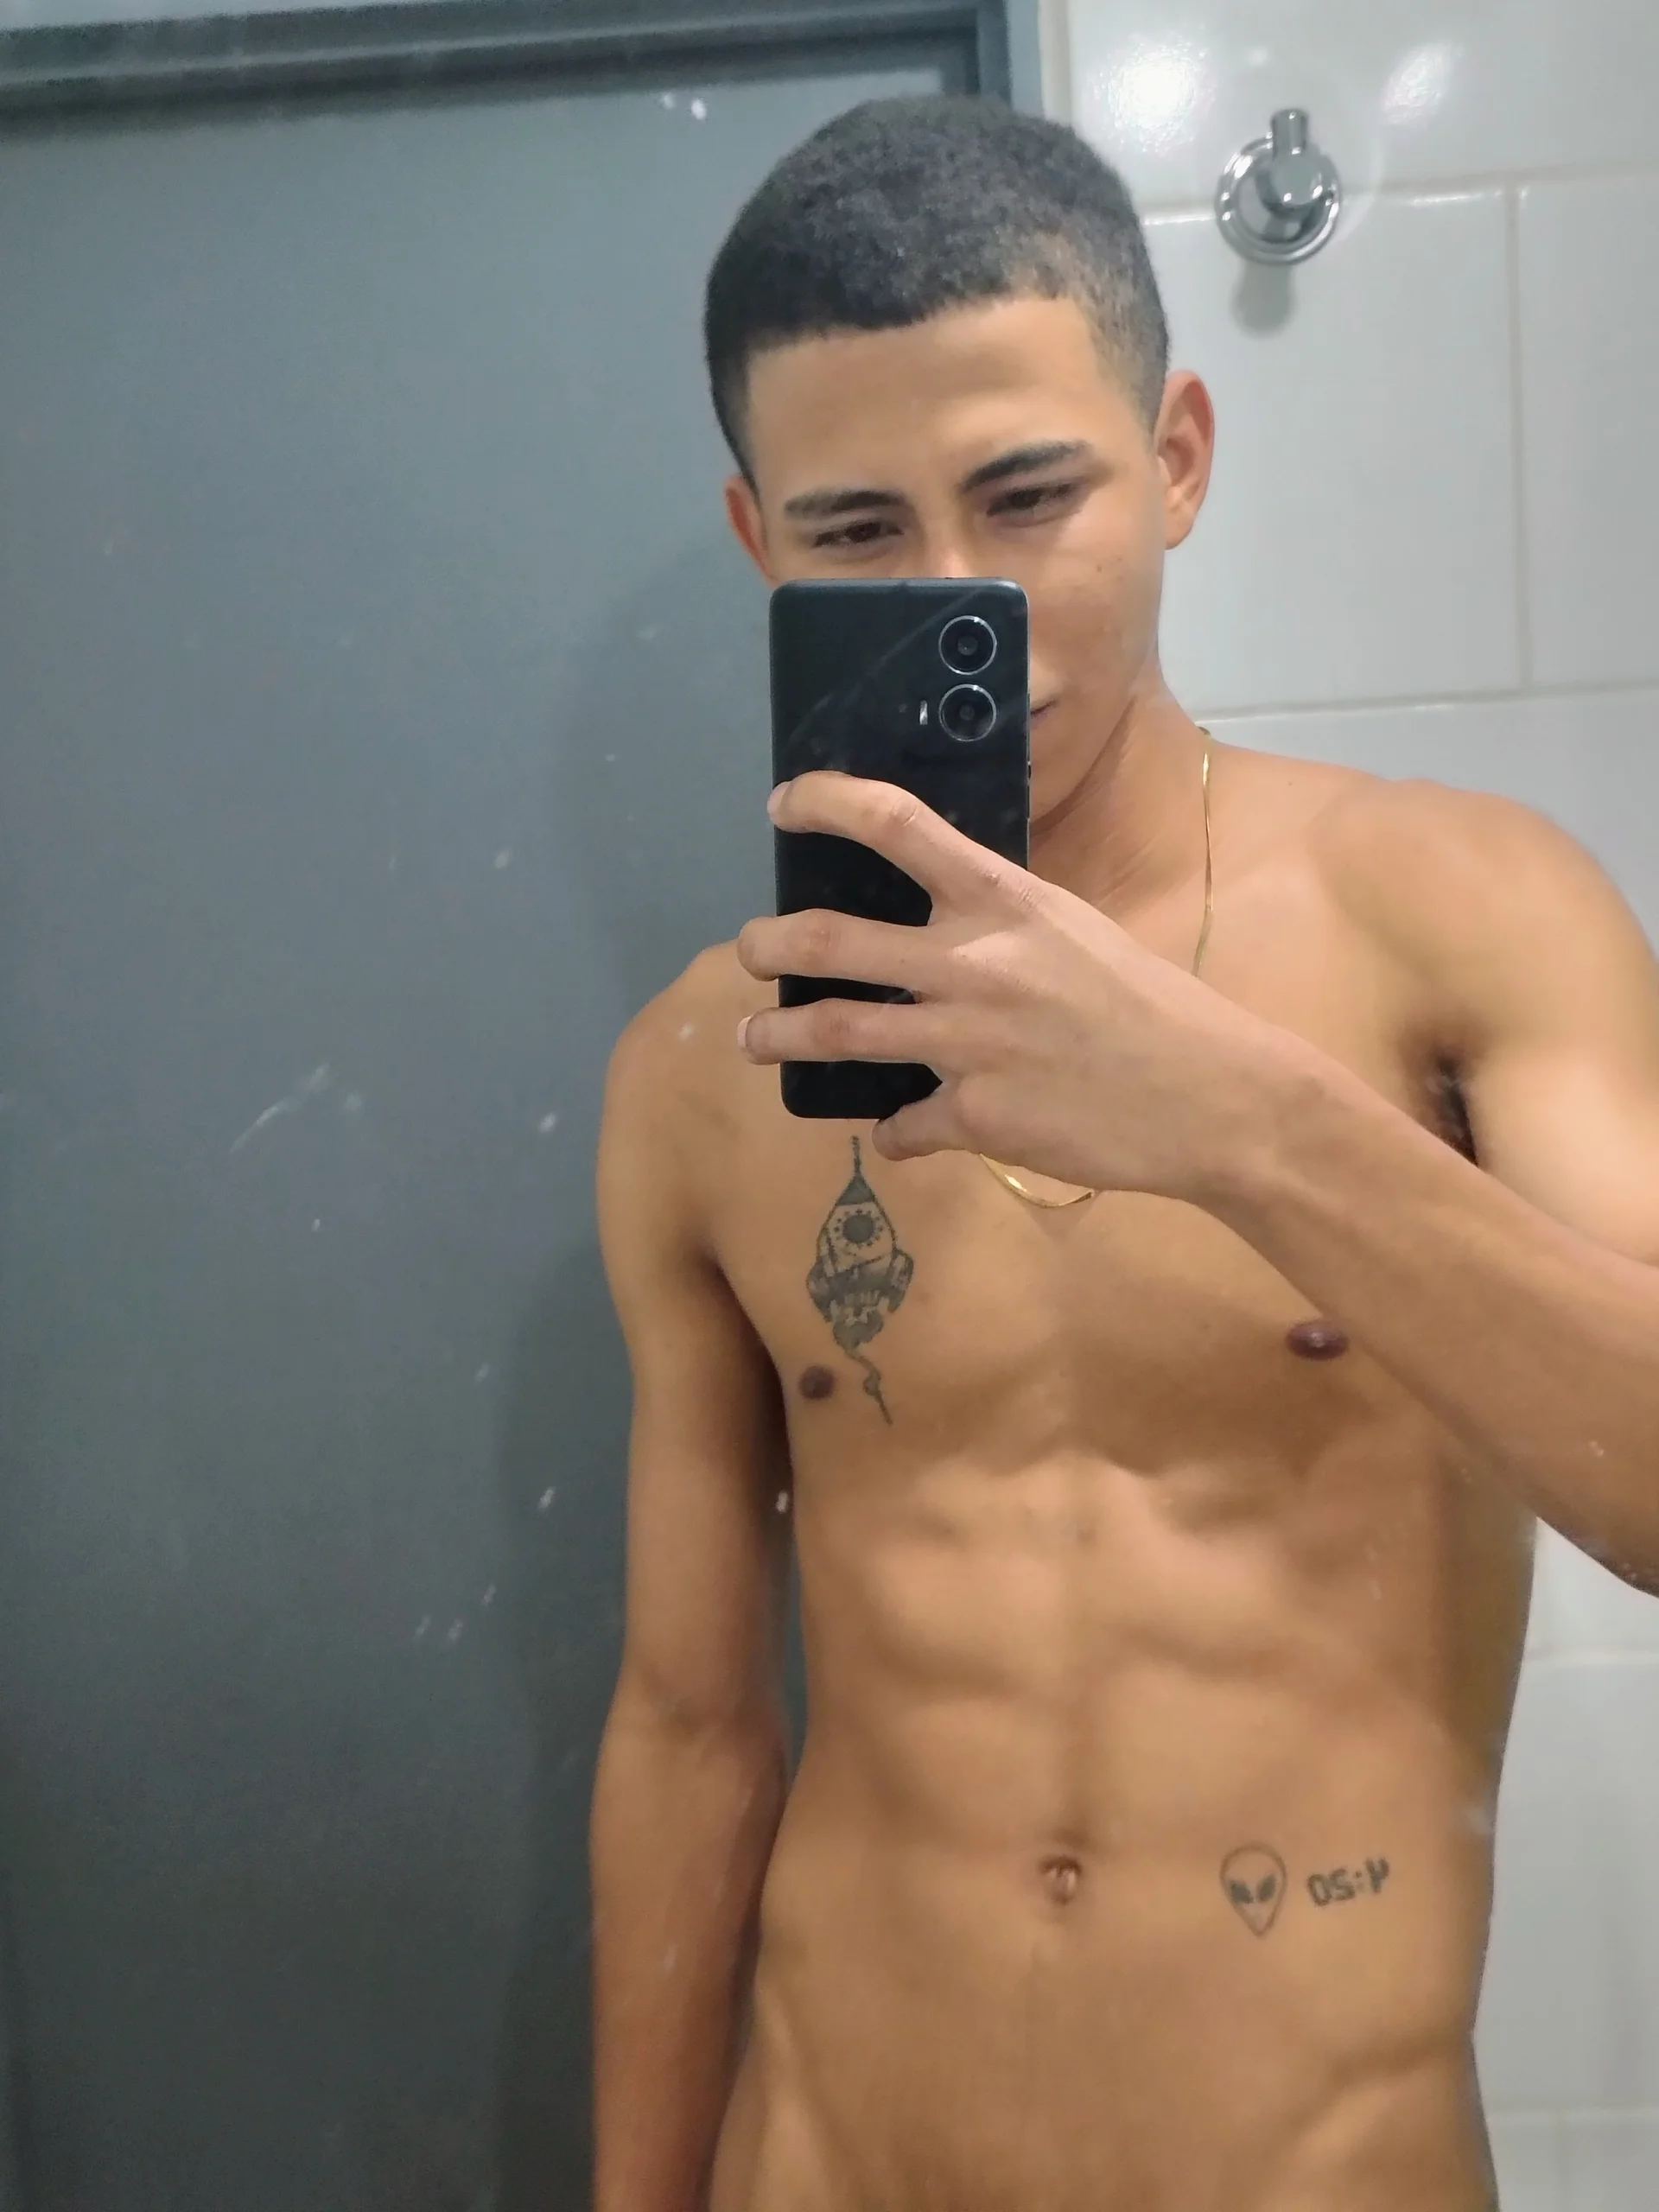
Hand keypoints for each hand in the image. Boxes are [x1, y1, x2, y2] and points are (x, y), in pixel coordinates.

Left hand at [736, 773, 1303, 1199]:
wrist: (1213, 1097)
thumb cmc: (1150, 1005)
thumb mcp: (1072, 931)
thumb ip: (998, 924)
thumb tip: (936, 930)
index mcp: (1004, 900)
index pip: (895, 824)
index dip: (825, 803)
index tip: (784, 804)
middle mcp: (974, 962)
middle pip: (830, 939)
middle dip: (765, 943)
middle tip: (745, 949)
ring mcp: (968, 1043)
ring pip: (835, 1032)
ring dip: (777, 1034)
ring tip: (752, 1037)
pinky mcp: (976, 1117)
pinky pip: (903, 1125)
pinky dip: (894, 1130)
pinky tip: (896, 1132)